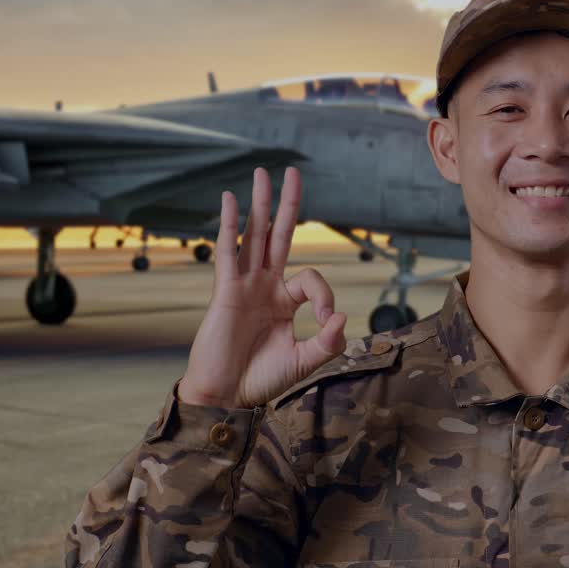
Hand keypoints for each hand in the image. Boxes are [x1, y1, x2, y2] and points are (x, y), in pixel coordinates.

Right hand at [179, 166, 346, 407]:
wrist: (228, 396)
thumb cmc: (262, 379)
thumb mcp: (305, 360)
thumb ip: (327, 341)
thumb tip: (343, 316)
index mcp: (285, 300)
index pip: (312, 279)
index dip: (327, 296)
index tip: (329, 320)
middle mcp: (265, 286)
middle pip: (279, 235)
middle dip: (287, 204)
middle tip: (293, 171)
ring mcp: (244, 285)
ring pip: (254, 235)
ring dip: (259, 204)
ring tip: (261, 172)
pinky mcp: (225, 291)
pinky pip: (228, 251)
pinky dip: (228, 224)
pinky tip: (229, 199)